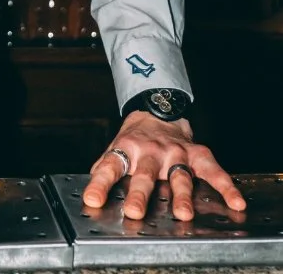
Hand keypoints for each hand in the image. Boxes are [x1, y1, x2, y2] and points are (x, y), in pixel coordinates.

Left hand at [83, 111, 245, 220]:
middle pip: (145, 175)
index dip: (100, 183)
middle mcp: (150, 152)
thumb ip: (105, 169)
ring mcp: (175, 153)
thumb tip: (89, 191)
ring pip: (179, 177)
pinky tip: (235, 201)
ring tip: (183, 214)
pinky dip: (226, 186)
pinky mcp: (197, 154)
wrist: (159, 110)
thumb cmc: (136, 138)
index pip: (110, 167)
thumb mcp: (116, 149)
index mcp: (127, 150)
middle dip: (140, 194)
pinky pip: (214, 171)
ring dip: (181, 196)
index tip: (92, 199)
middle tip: (135, 212)